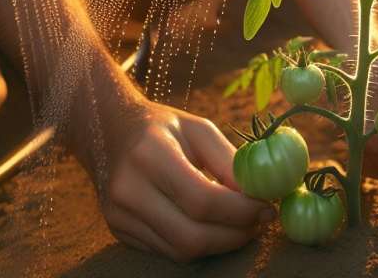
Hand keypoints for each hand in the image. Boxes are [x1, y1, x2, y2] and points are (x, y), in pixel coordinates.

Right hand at [82, 97, 273, 261]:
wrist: (110, 131)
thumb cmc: (162, 126)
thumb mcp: (198, 129)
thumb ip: (228, 160)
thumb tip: (259, 194)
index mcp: (149, 154)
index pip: (202, 200)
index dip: (240, 211)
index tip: (267, 208)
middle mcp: (128, 190)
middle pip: (191, 236)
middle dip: (234, 235)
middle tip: (260, 223)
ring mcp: (119, 215)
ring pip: (180, 250)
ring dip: (219, 244)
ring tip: (243, 226)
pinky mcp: (118, 231)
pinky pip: (167, 250)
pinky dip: (197, 244)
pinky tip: (215, 228)